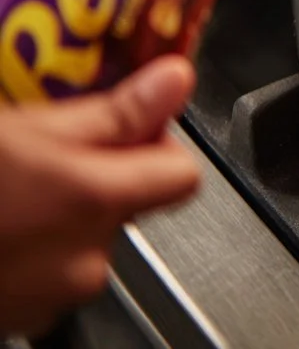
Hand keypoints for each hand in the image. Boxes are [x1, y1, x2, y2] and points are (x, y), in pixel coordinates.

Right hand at [0, 56, 199, 336]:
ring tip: (9, 171)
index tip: (133, 112)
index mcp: (93, 204)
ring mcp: (44, 298)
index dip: (158, 137)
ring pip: (83, 231)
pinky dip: (29, 237)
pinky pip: (44, 264)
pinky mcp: (12, 318)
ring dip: (61, 201)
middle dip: (103, 165)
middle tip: (53, 132)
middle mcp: (82, 261)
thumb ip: (110, 112)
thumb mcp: (17, 127)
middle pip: (130, 200)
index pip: (181, 174)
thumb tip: (176, 81)